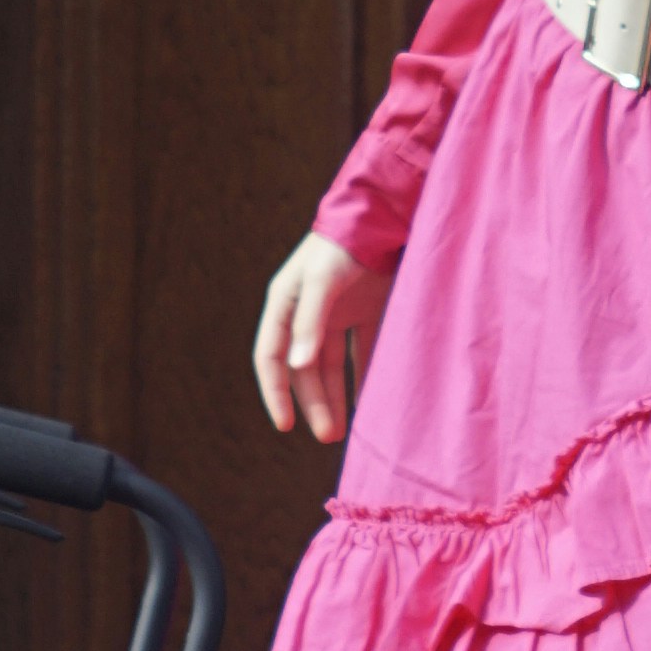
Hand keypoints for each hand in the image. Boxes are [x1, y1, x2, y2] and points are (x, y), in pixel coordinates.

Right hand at [255, 233, 387, 443]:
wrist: (381, 213)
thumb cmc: (343, 245)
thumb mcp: (322, 281)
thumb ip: (310, 322)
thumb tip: (298, 366)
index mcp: (284, 304)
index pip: (270, 357)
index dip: (275, 392)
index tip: (285, 425)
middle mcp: (305, 313)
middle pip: (303, 368)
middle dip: (313, 403)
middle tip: (328, 436)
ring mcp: (335, 313)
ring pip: (330, 366)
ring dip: (334, 396)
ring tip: (343, 431)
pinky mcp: (363, 310)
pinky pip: (359, 352)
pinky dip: (362, 375)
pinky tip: (368, 401)